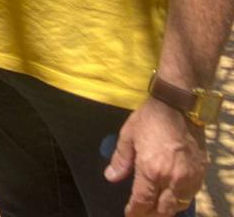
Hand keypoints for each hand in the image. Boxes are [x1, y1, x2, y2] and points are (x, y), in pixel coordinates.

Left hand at [105, 98, 206, 214]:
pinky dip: (181, 200)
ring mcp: (189, 177)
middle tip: (141, 214)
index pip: (143, 202)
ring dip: (166, 210)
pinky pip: (191, 194)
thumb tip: (111, 178)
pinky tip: (172, 197)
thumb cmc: (150, 119)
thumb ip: (120, 160)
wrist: (179, 106)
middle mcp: (172, 178)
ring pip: (179, 205)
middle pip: (163, 210)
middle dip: (150, 215)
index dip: (135, 212)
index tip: (129, 214)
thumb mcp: (128, 136)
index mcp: (151, 170)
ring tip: (156, 209)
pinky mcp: (200, 172)